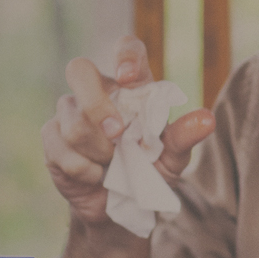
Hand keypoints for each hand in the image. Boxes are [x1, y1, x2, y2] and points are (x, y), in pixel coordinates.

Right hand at [41, 35, 215, 225]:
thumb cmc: (149, 173)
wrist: (120, 209)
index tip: (128, 77)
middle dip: (96, 105)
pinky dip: (82, 168)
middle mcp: (98, 91)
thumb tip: (206, 120)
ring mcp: (70, 112)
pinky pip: (59, 146)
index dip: (125, 55)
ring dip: (98, 151)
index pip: (127, 48)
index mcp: (132, 86)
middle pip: (79, 69)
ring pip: (73, 120)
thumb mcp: (172, 159)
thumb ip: (184, 138)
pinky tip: (95, 176)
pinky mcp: (52, 137)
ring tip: (113, 166)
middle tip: (117, 135)